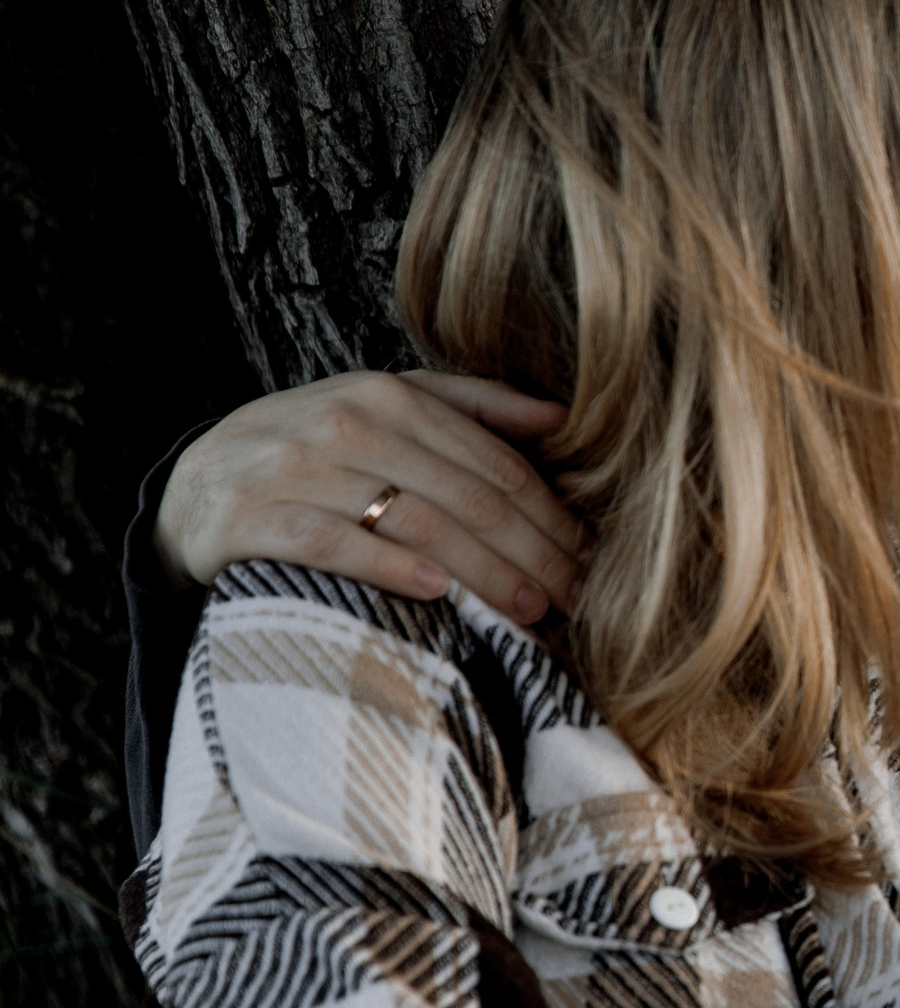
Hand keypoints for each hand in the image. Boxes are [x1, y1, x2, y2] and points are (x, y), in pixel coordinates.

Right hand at [154, 371, 584, 623]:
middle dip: (532, 552)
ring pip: (413, 522)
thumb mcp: (388, 409)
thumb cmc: (319, 448)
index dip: (552, 515)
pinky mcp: (250, 516)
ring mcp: (295, 468)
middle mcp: (345, 423)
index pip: (494, 465)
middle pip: (466, 498)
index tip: (593, 558)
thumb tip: (561, 416)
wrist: (198, 479)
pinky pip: (333, 543)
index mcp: (391, 396)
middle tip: (576, 597)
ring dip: (482, 572)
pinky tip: (438, 593)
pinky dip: (388, 566)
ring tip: (528, 611)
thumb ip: (473, 406)